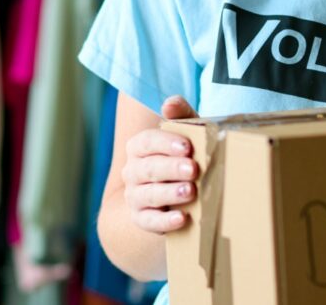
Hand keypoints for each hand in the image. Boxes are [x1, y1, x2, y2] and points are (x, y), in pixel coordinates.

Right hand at [121, 96, 200, 234]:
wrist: (175, 194)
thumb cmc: (185, 157)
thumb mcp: (187, 134)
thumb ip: (181, 115)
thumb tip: (170, 103)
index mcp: (139, 147)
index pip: (146, 142)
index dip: (165, 143)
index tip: (187, 146)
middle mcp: (132, 171)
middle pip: (148, 168)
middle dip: (171, 168)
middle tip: (193, 169)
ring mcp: (134, 196)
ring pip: (148, 194)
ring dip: (169, 192)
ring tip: (191, 192)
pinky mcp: (142, 219)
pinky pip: (149, 221)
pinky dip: (165, 221)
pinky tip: (182, 218)